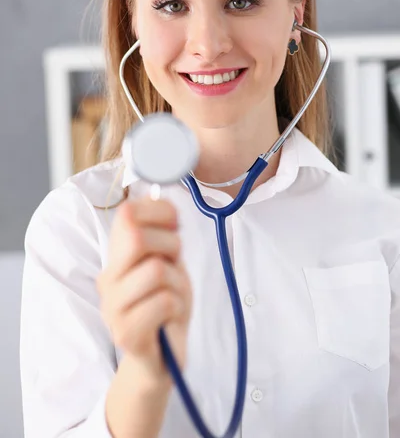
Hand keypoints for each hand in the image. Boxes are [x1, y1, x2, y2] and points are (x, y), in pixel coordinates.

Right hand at [97, 196, 192, 386]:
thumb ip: (162, 236)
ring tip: (174, 296)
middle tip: (175, 263)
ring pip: (156, 271)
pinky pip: (163, 301)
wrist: (162, 360)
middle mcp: (108, 279)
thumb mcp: (167, 264)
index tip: (174, 223)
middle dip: (169, 245)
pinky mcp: (126, 333)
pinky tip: (171, 316)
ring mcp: (113, 307)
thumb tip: (161, 198)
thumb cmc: (166, 307)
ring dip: (178, 283)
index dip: (157, 210)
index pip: (127, 215)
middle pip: (137, 238)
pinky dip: (178, 306)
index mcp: (116, 258)